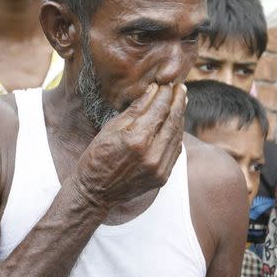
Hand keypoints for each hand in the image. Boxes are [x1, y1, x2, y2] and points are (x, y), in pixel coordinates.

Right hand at [73, 83, 186, 210]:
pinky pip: (176, 150)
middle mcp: (152, 154)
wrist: (95, 192)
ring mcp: (160, 168)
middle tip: (180, 88)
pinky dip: (177, 134)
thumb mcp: (111, 128)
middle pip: (173, 121)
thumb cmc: (97, 157)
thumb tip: (153, 90)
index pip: (159, 109)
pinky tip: (176, 123)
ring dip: (180, 116)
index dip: (165, 94)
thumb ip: (135, 110)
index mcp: (137, 139)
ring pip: (177, 135)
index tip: (167, 83)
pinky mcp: (163, 176)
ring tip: (180, 102)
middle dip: (177, 101)